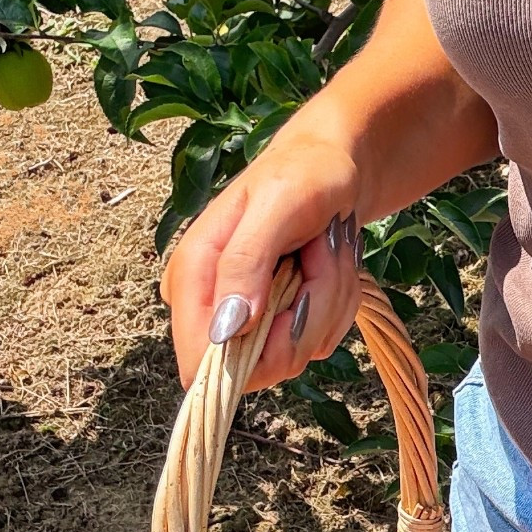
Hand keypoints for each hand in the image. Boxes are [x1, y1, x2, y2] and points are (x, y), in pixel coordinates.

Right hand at [160, 129, 365, 388]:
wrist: (335, 167)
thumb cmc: (303, 174)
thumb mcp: (275, 206)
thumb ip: (244, 263)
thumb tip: (225, 328)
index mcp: (192, 276)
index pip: (200, 361)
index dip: (252, 353)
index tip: (289, 308)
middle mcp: (214, 306)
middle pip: (264, 364)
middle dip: (307, 312)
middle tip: (314, 256)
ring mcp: (251, 319)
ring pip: (300, 351)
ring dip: (329, 298)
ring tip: (321, 249)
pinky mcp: (282, 323)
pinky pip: (320, 339)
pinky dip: (339, 301)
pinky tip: (327, 262)